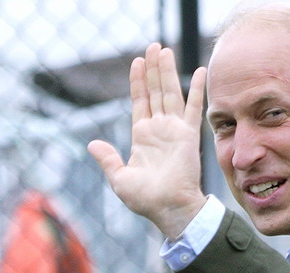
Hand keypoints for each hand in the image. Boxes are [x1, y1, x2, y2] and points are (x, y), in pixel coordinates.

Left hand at [88, 43, 207, 237]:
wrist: (169, 209)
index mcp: (142, 137)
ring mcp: (174, 130)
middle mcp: (159, 129)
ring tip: (163, 49)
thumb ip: (108, 159)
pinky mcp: (188, 134)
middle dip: (153, 69)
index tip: (137, 62)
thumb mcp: (119, 179)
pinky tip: (198, 71)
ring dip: (167, 71)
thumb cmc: (146, 200)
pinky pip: (192, 107)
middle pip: (155, 92)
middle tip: (153, 46)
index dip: (137, 82)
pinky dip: (195, 89)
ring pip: (169, 93)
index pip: (139, 102)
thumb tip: (92, 144)